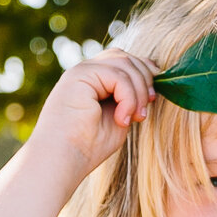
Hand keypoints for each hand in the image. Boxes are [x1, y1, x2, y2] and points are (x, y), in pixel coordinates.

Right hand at [26, 49, 158, 177]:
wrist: (63, 159)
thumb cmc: (88, 147)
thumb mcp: (119, 117)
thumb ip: (130, 99)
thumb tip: (152, 84)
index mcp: (92, 81)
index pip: (122, 60)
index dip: (143, 71)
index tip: (153, 98)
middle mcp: (85, 72)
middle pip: (125, 56)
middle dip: (145, 79)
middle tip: (144, 111)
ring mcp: (81, 71)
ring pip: (124, 63)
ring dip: (139, 91)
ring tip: (136, 118)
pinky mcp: (79, 75)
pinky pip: (118, 75)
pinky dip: (128, 97)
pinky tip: (122, 120)